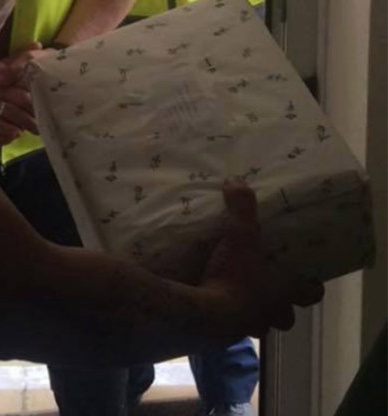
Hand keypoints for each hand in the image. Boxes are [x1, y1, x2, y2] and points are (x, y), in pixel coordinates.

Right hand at [200, 180, 323, 338]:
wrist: (204, 314)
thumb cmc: (233, 275)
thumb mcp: (239, 234)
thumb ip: (241, 206)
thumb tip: (236, 181)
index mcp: (283, 290)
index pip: (311, 293)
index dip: (312, 285)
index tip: (308, 275)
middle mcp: (270, 313)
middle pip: (286, 317)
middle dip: (281, 305)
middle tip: (270, 284)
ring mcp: (248, 327)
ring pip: (260, 325)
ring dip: (253, 312)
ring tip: (239, 292)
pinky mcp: (225, 334)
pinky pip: (232, 327)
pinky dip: (228, 316)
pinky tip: (215, 300)